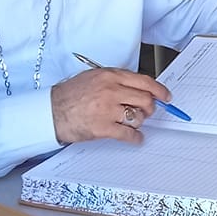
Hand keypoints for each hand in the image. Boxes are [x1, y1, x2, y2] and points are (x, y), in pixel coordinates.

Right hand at [50, 67, 175, 144]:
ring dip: (140, 122)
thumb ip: (116, 80)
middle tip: (148, 112)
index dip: (159, 90)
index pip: (144, 81)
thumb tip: (139, 88)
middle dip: (151, 108)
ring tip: (134, 123)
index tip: (165, 96)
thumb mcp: (94, 77)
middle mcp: (111, 91)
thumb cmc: (70, 95)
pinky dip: (136, 138)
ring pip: (139, 117)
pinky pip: (129, 134)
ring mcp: (107, 110)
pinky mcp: (103, 128)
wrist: (51, 111)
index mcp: (109, 76)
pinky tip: (136, 138)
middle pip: (145, 100)